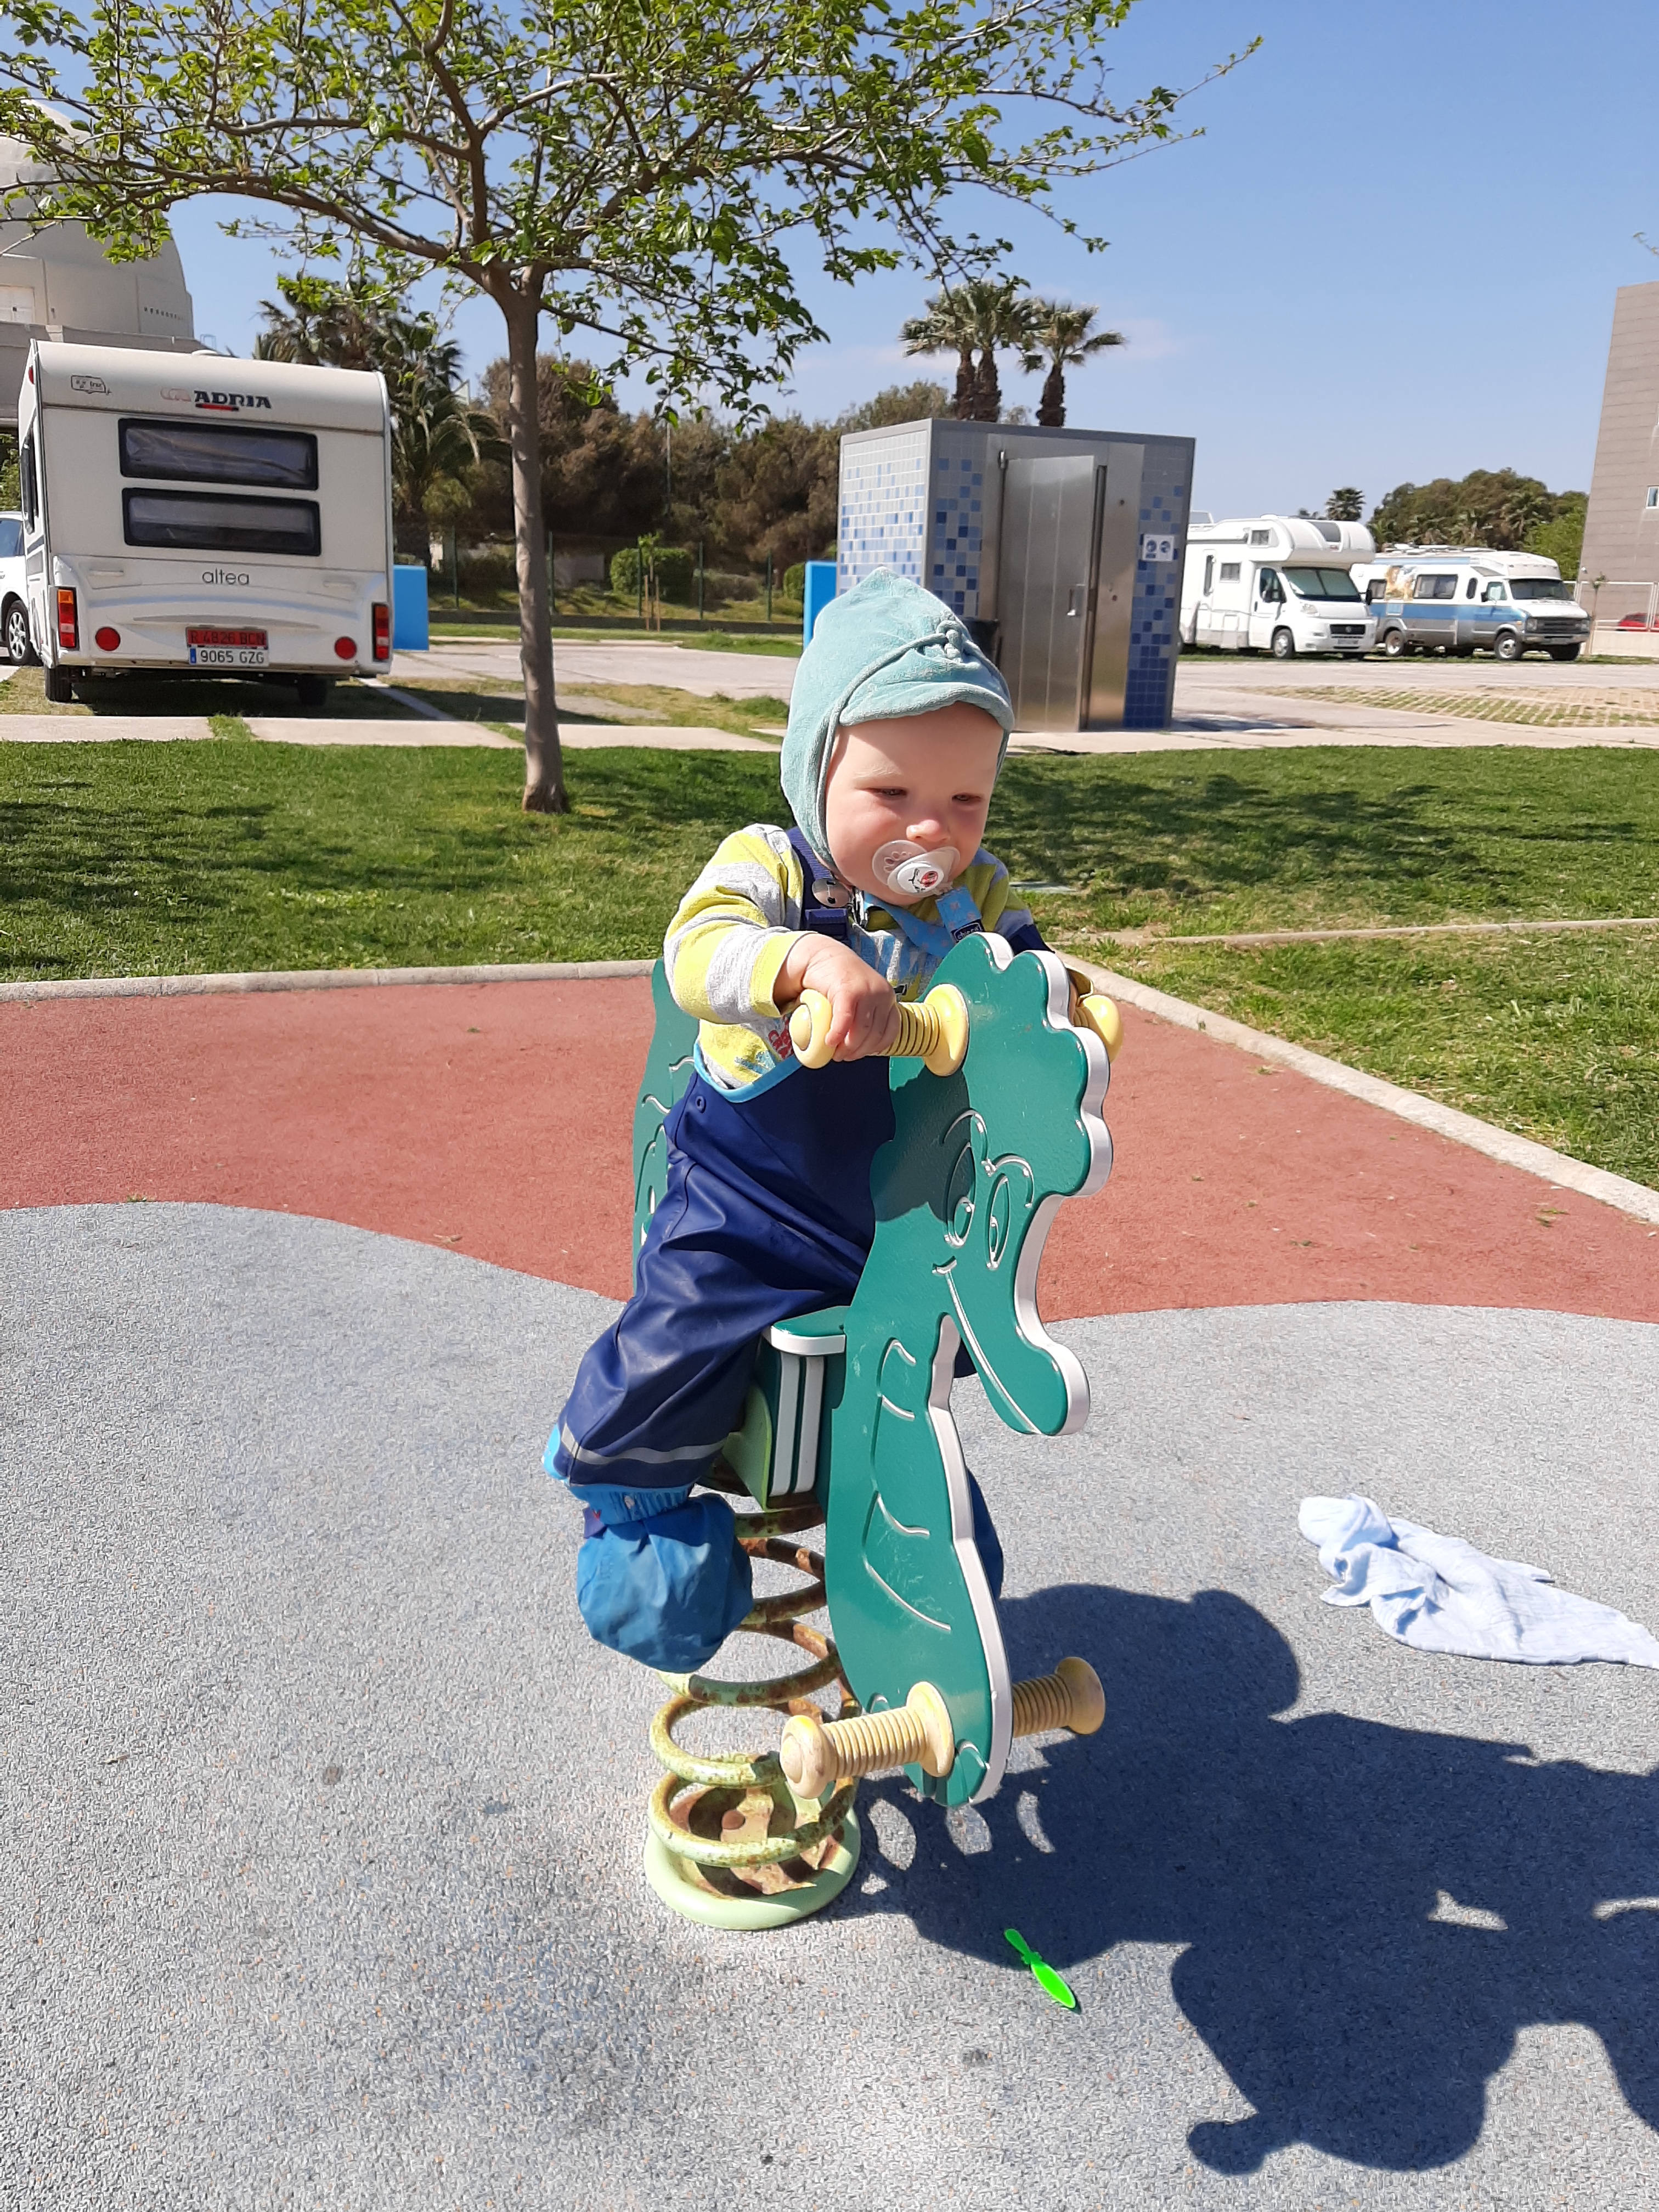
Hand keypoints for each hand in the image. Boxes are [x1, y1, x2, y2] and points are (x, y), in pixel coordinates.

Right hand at [775, 935, 899, 1061]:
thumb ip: (865, 1015)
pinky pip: (845, 1020)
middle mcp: (882, 993)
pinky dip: (836, 1035)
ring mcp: (867, 991)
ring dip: (847, 1048)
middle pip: (875, 1035)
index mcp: (888, 997)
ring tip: (835, 1052)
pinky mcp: (848, 990)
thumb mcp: (861, 997)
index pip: (890, 1031)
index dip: (874, 1048)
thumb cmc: (839, 980)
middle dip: (858, 1051)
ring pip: (861, 1031)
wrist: (821, 955)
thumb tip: (861, 1045)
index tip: (859, 1054)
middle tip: (843, 1057)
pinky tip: (828, 1041)